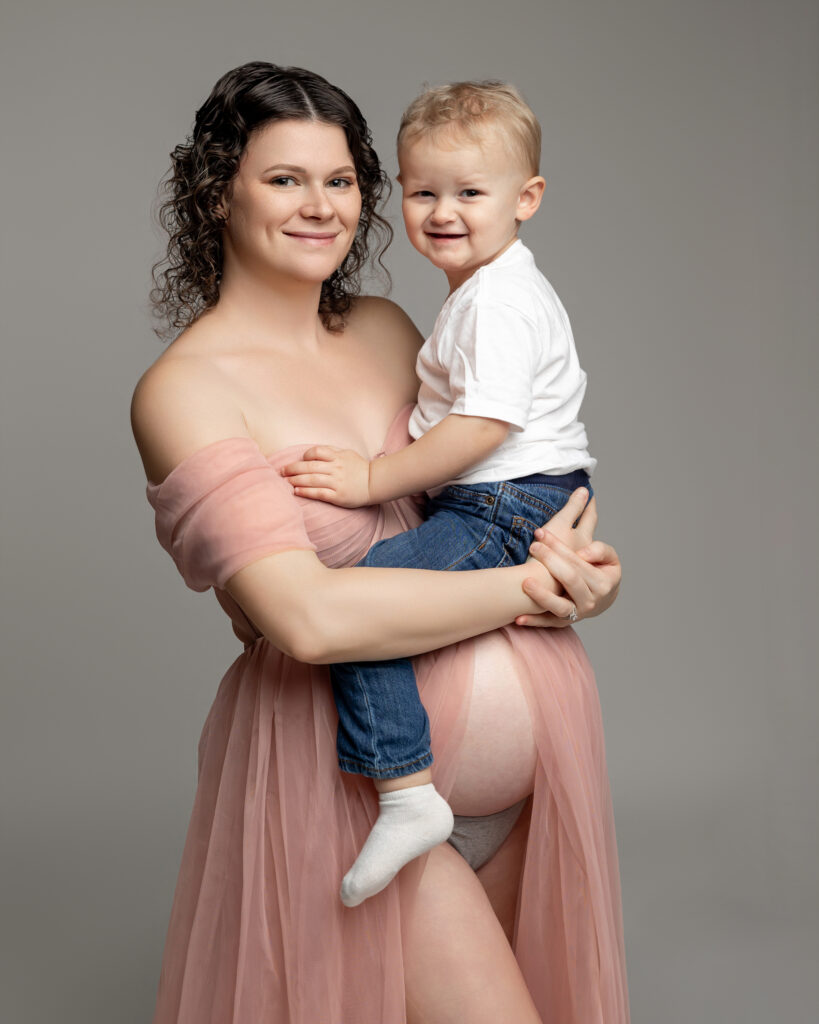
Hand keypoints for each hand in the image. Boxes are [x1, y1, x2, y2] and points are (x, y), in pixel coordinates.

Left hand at [282, 446, 371, 507]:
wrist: (375, 483)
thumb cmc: (359, 468)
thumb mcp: (347, 454)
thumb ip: (331, 451)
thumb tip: (312, 452)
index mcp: (338, 457)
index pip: (317, 452)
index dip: (305, 456)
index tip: (300, 460)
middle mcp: (336, 469)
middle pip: (310, 467)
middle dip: (293, 468)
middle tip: (281, 471)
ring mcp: (337, 483)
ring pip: (312, 480)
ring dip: (296, 480)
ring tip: (285, 481)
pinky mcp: (338, 496)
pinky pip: (319, 493)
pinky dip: (306, 492)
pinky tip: (296, 491)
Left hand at [518, 489, 620, 627]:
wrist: (602, 600)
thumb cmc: (602, 573)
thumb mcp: (610, 559)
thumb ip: (599, 551)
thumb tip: (582, 554)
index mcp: (602, 584)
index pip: (577, 562)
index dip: (559, 546)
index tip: (541, 533)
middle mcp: (590, 601)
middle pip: (569, 579)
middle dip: (550, 561)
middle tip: (533, 546)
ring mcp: (577, 614)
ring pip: (560, 607)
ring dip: (542, 596)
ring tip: (525, 583)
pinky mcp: (563, 623)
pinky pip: (548, 623)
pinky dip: (534, 621)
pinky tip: (518, 618)